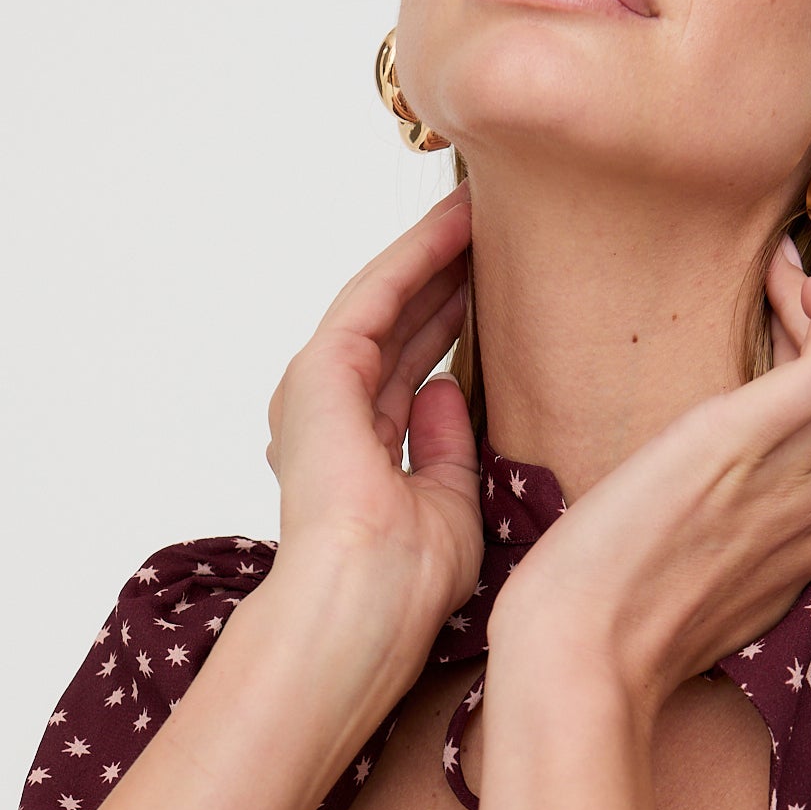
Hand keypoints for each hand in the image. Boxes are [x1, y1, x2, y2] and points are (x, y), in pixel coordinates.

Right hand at [264, 182, 482, 656]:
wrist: (366, 602)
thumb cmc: (408, 580)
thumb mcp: (449, 502)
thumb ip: (447, 447)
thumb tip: (446, 391)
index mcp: (358, 450)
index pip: (410, 367)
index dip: (449, 320)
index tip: (489, 283)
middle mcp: (331, 415)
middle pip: (398, 327)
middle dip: (444, 276)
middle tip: (492, 227)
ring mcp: (318, 389)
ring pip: (386, 301)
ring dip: (431, 252)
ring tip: (479, 207)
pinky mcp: (320, 371)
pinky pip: (376, 297)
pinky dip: (415, 257)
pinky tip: (454, 222)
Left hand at [490, 227, 810, 714]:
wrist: (580, 656)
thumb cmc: (592, 629)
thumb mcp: (668, 591)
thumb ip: (708, 546)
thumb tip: (701, 498)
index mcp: (794, 550)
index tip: (788, 330)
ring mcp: (795, 478)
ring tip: (807, 255)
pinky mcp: (755, 438)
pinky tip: (793, 270)